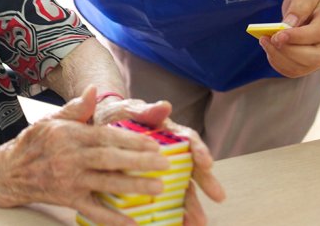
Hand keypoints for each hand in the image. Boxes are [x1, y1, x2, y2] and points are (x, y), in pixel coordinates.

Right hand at [0, 86, 169, 224]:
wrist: (10, 172)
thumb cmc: (34, 143)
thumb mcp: (52, 120)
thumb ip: (76, 108)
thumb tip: (93, 91)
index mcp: (71, 136)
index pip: (105, 137)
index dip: (131, 141)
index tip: (153, 143)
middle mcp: (71, 159)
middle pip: (110, 160)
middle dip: (139, 163)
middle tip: (164, 164)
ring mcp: (70, 181)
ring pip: (107, 184)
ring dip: (134, 187)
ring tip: (157, 188)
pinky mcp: (69, 200)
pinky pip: (94, 211)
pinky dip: (113, 218)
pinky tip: (133, 222)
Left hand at [92, 92, 225, 223]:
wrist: (100, 125)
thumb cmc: (119, 115)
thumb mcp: (128, 109)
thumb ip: (145, 110)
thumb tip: (164, 106)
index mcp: (168, 133)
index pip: (189, 140)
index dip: (200, 150)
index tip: (207, 163)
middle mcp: (171, 153)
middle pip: (192, 168)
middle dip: (206, 182)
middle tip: (218, 197)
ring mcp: (162, 170)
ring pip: (182, 188)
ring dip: (192, 205)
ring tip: (199, 222)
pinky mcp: (150, 183)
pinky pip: (165, 199)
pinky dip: (173, 213)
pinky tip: (179, 225)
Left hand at [259, 0, 319, 77]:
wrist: (314, 14)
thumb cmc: (309, 4)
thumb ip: (298, 8)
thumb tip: (288, 24)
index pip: (317, 34)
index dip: (297, 37)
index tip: (278, 35)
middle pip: (313, 57)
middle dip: (288, 51)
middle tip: (269, 39)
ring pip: (301, 67)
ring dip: (279, 57)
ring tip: (264, 41)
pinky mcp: (309, 66)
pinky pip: (293, 72)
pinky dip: (278, 63)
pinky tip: (270, 49)